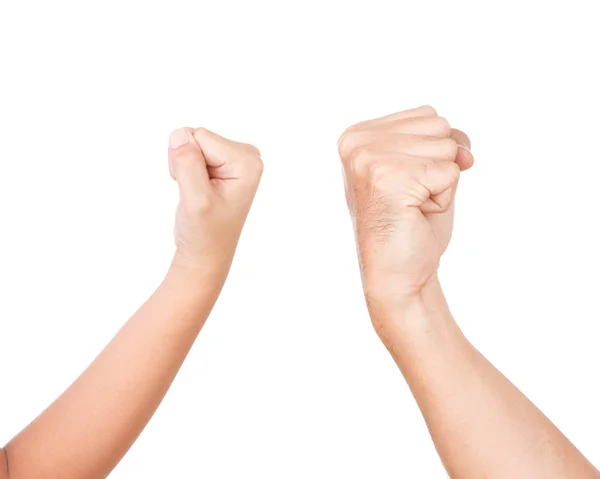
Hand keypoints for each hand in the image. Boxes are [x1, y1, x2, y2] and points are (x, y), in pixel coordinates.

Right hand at [168, 127, 262, 280]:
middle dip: (186, 162)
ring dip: (184, 166)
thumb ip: (187, 164)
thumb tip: (180, 133)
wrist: (206, 252)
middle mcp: (247, 155)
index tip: (198, 188)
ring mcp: (235, 157)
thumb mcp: (196, 200)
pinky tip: (196, 189)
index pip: (200, 137)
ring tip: (196, 192)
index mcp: (247, 162)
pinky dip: (185, 168)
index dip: (187, 162)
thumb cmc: (205, 232)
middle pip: (196, 136)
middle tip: (195, 192)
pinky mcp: (223, 161)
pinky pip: (190, 149)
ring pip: (190, 142)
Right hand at [338, 106, 473, 316]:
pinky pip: (450, 171)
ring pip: (446, 147)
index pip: (428, 115)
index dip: (433, 153)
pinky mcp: (387, 178)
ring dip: (440, 182)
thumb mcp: (424, 168)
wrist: (397, 275)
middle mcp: (356, 143)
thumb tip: (464, 151)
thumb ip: (441, 142)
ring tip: (412, 205)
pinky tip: (415, 214)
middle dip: (438, 165)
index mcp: (357, 135)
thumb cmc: (410, 224)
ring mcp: (368, 159)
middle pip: (438, 125)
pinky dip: (444, 197)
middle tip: (411, 198)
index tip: (407, 184)